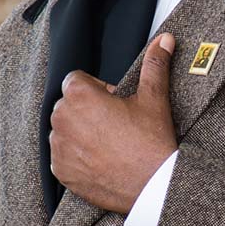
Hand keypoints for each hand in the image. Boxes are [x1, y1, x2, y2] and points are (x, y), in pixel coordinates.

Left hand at [49, 33, 177, 214]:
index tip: (115, 102)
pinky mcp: (61, 171)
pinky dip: (76, 155)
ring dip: (79, 131)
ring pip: (63, 129)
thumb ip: (155, 64)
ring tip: (109, 142)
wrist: (153, 186)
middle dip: (86, 109)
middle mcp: (62, 119)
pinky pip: (62, 155)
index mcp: (79, 96)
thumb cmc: (151, 140)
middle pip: (68, 103)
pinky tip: (100, 159)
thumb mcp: (154, 98)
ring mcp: (59, 148)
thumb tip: (165, 39)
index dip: (97, 88)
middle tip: (116, 123)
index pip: (76, 79)